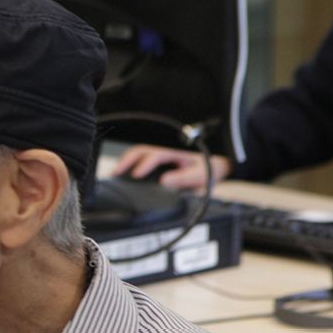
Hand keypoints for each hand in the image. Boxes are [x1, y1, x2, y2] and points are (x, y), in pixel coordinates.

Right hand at [110, 144, 231, 191]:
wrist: (217, 166)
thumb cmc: (209, 168)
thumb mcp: (200, 174)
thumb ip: (184, 178)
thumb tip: (164, 182)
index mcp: (174, 152)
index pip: (155, 155)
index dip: (144, 164)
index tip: (135, 175)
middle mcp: (165, 150)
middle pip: (140, 151)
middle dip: (126, 161)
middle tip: (116, 174)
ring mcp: (161, 155)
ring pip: (138, 154)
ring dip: (125, 162)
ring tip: (115, 174)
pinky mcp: (159, 162)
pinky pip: (141, 160)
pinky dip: (130, 165)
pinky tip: (124, 175)